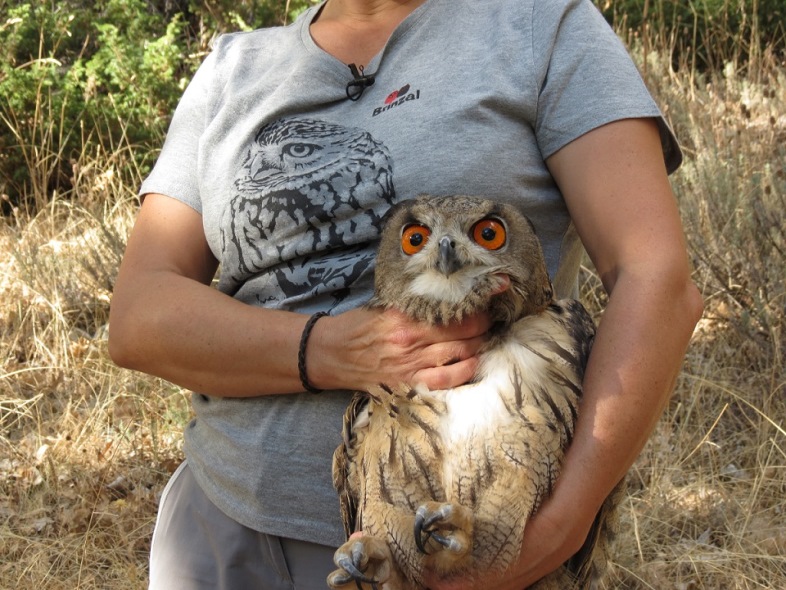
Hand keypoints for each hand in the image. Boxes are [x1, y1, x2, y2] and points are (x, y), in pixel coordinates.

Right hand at [310, 306, 494, 391]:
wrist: (328, 354)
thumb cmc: (355, 326)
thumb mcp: (383, 305)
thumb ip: (413, 303)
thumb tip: (448, 294)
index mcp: (404, 316)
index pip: (454, 308)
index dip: (479, 302)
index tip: (492, 294)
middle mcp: (411, 340)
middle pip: (466, 331)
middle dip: (484, 324)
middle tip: (490, 318)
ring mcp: (410, 365)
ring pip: (461, 354)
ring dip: (479, 346)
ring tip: (485, 339)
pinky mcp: (408, 384)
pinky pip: (446, 381)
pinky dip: (464, 372)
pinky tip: (472, 363)